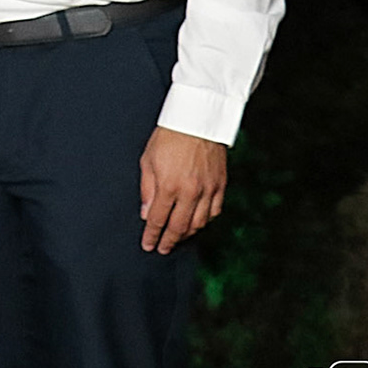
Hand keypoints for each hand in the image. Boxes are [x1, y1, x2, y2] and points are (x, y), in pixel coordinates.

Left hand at [139, 125, 226, 253]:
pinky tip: (197, 223)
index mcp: (169, 186)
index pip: (159, 220)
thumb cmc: (168, 136)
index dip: (152, 235)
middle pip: (179, 227)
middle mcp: (190, 192)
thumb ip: (147, 190)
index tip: (148, 245)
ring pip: (199, 223)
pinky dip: (206, 221)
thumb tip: (146, 213)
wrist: (197, 119)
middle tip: (162, 248)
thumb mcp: (148, 161)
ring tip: (177, 238)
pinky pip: (215, 211)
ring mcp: (208, 190)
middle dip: (169, 241)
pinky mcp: (221, 185)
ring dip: (187, 234)